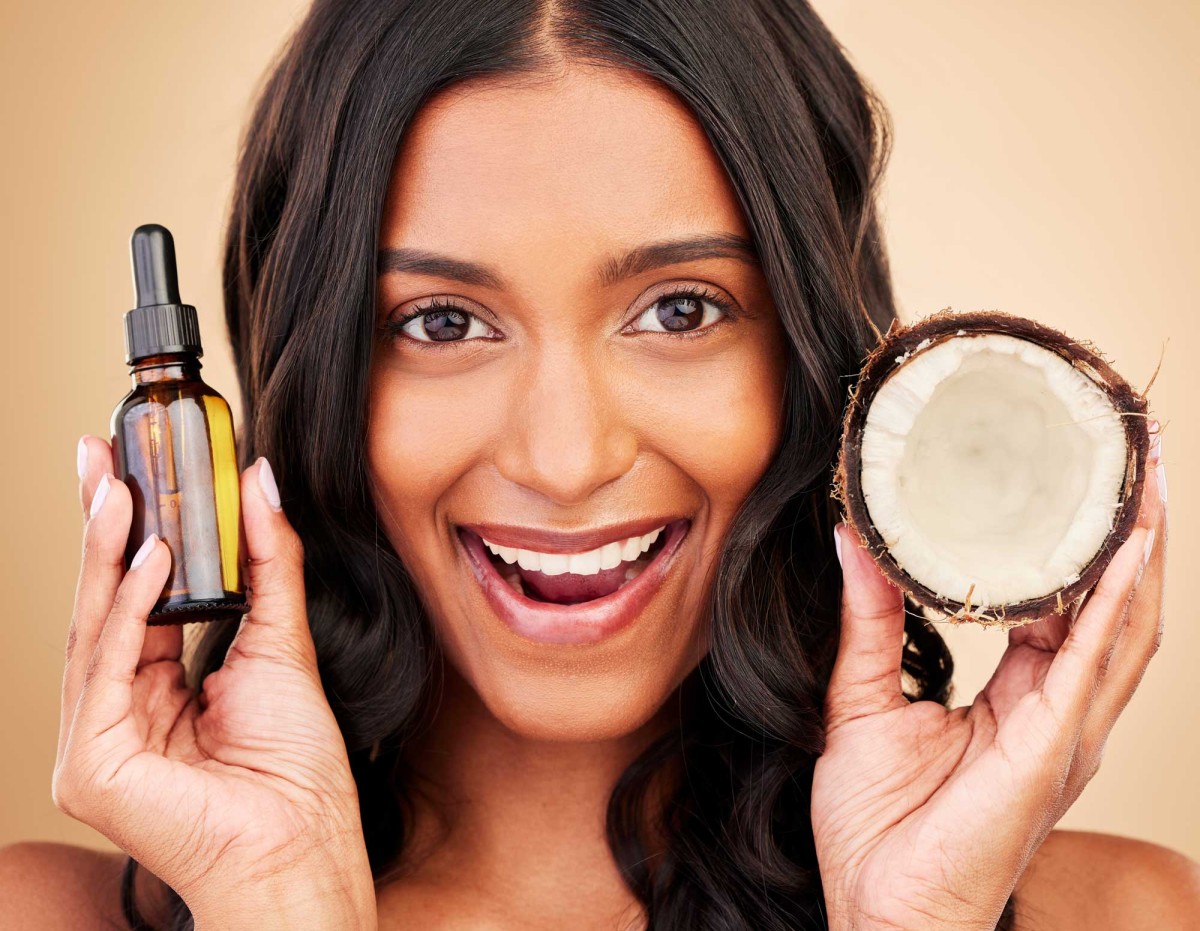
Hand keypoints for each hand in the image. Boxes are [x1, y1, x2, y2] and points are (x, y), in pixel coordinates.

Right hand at [53, 437, 377, 929]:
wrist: (303, 846)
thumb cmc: (295, 769)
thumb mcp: (281, 640)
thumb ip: (268, 562)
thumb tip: (259, 483)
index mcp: (154, 689)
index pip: (134, 598)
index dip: (128, 533)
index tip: (129, 470)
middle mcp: (116, 712)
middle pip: (104, 604)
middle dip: (102, 527)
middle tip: (100, 458)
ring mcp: (96, 741)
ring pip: (96, 627)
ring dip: (109, 553)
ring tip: (123, 489)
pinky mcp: (93, 764)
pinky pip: (108, 669)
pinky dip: (128, 609)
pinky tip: (148, 556)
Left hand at [812, 423, 1166, 929]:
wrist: (881, 912)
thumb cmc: (877, 828)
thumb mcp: (862, 701)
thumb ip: (869, 622)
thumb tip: (852, 542)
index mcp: (1021, 701)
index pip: (1061, 606)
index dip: (1072, 544)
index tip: (1065, 478)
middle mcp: (1059, 712)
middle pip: (1112, 605)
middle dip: (1127, 530)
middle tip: (1129, 451)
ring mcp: (1066, 732)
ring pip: (1123, 625)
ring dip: (1137, 549)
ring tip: (1142, 476)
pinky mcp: (1051, 748)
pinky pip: (1093, 662)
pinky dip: (1114, 601)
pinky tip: (1124, 548)